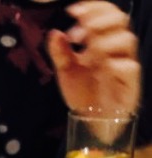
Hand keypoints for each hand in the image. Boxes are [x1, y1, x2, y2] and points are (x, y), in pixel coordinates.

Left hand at [47, 1, 139, 115]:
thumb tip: (54, 33)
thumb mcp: (66, 72)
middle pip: (120, 21)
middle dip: (99, 20)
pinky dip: (114, 64)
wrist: (91, 120)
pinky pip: (129, 67)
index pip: (106, 15)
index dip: (93, 8)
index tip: (73, 11)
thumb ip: (60, 53)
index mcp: (103, 42)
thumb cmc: (83, 93)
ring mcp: (124, 64)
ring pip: (127, 40)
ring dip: (104, 40)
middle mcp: (116, 50)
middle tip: (80, 30)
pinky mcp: (129, 83)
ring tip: (87, 51)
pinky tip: (101, 68)